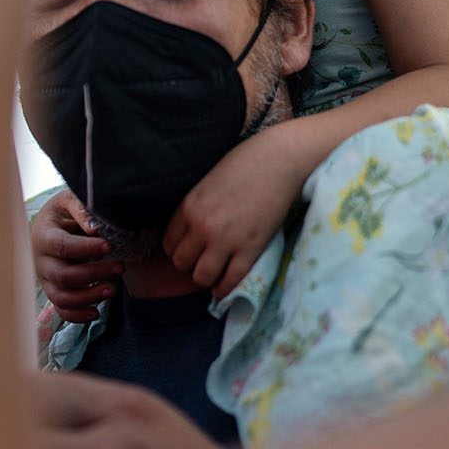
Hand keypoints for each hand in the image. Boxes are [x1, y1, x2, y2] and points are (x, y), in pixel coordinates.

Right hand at [32, 189, 123, 324]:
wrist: (49, 224)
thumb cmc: (63, 211)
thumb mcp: (69, 201)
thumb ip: (82, 210)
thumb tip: (95, 229)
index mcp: (44, 236)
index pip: (62, 246)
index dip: (85, 249)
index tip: (109, 246)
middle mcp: (41, 261)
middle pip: (63, 276)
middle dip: (93, 275)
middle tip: (120, 267)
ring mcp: (45, 279)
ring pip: (62, 297)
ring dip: (88, 297)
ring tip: (112, 290)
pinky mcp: (52, 290)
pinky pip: (61, 309)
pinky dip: (77, 315)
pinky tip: (95, 312)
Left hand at [163, 121, 307, 299]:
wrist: (279, 160)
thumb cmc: (246, 163)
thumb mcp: (208, 182)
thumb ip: (197, 207)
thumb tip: (191, 230)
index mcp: (189, 207)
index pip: (169, 244)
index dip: (178, 250)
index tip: (189, 250)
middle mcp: (202, 226)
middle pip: (182, 263)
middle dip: (190, 265)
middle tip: (202, 261)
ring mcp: (226, 240)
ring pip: (202, 277)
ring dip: (206, 278)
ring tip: (214, 274)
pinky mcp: (250, 249)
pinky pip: (231, 279)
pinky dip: (225, 288)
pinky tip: (225, 286)